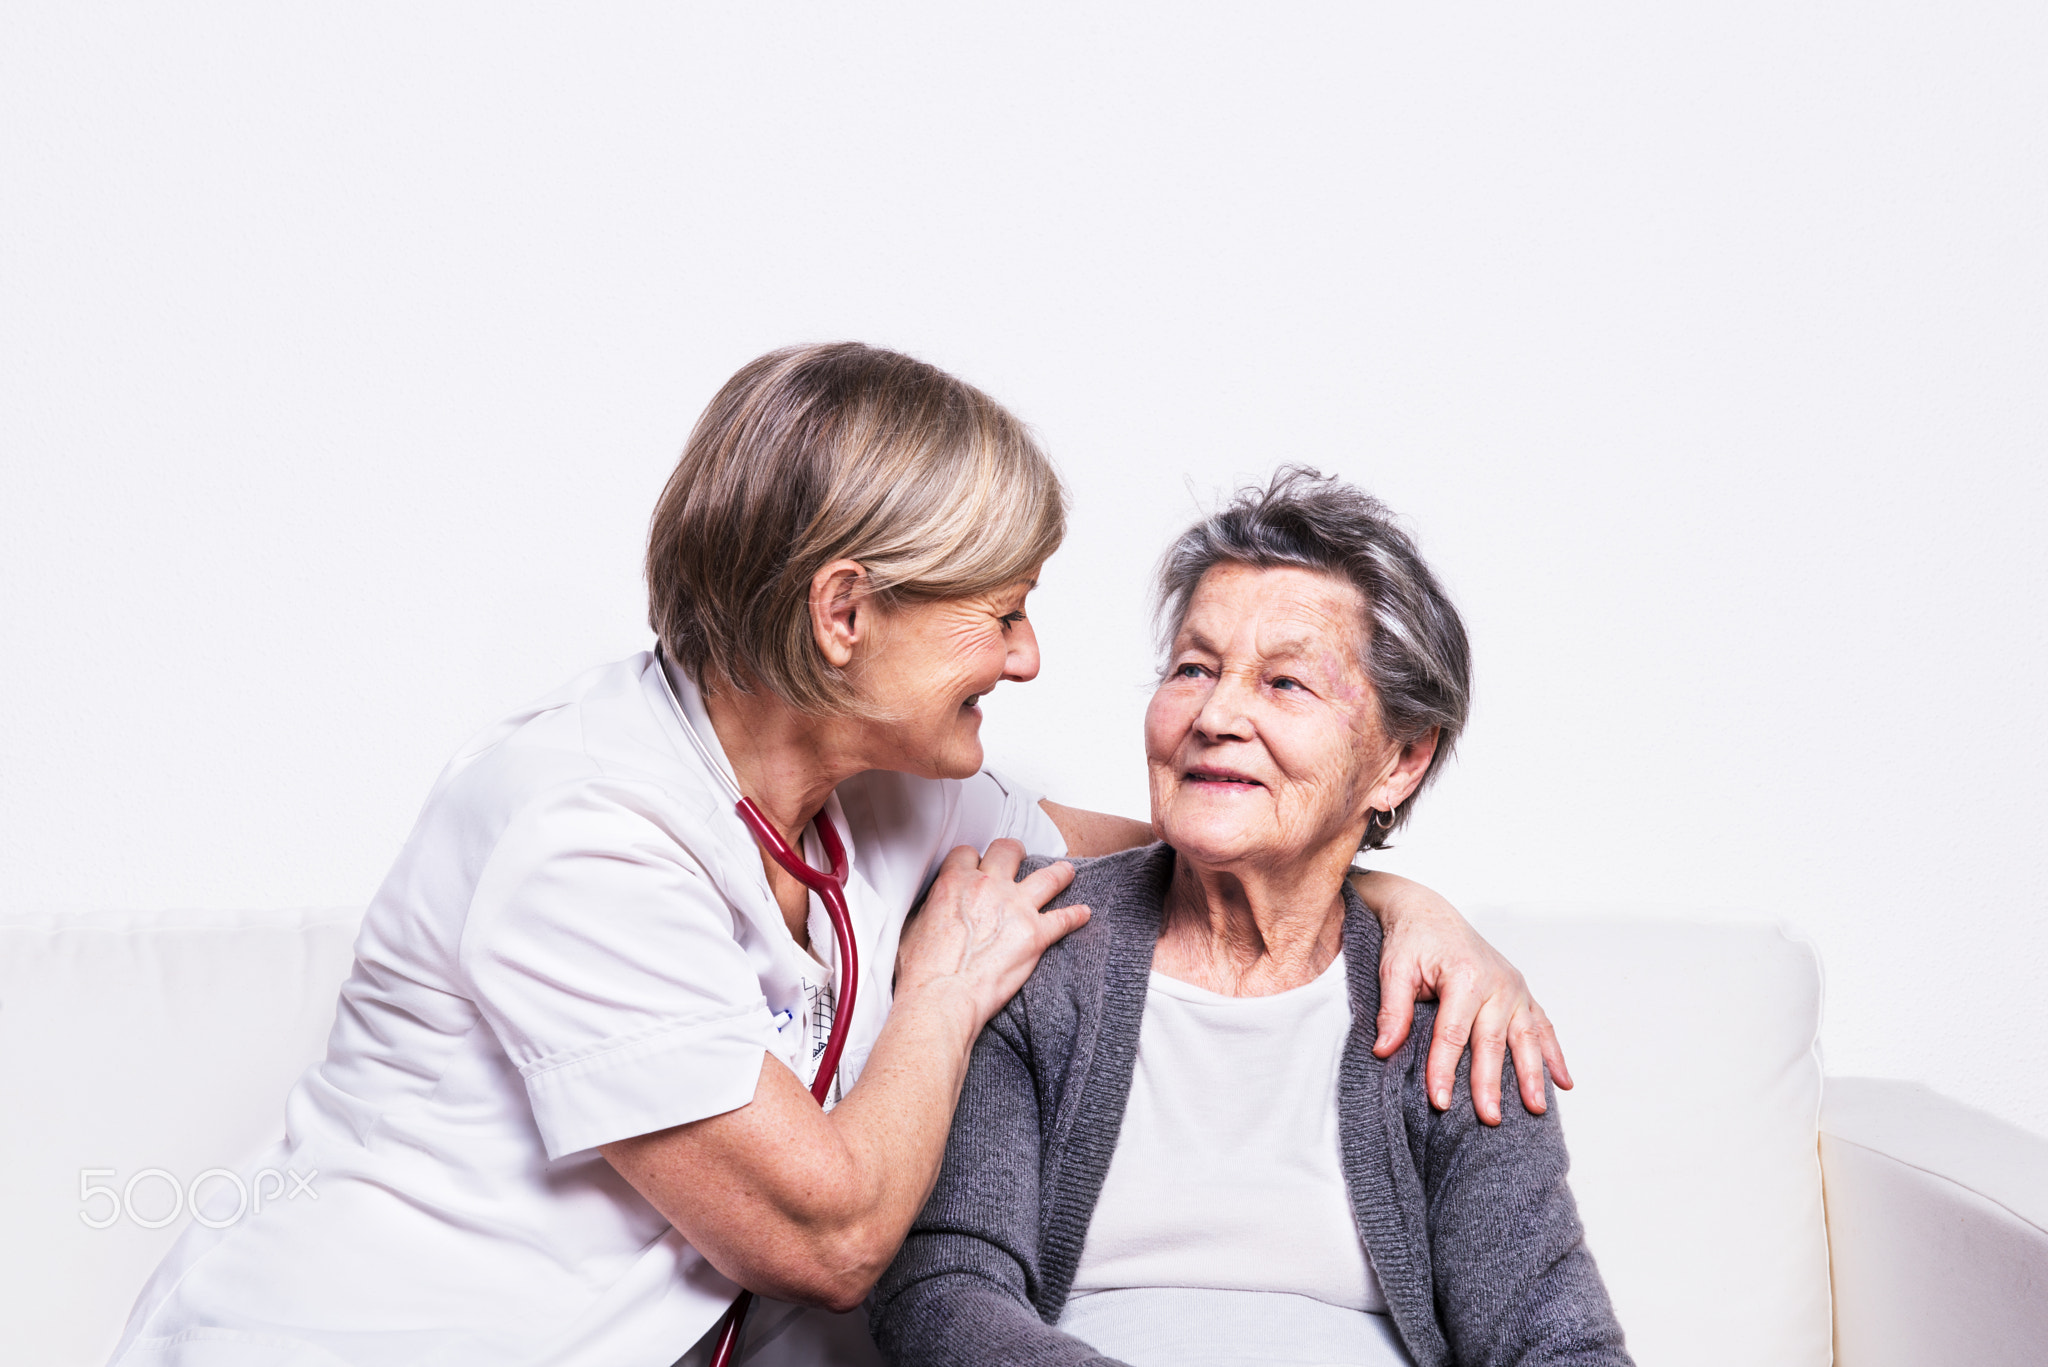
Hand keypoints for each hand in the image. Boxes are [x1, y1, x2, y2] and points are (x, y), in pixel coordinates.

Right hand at [898, 839, 1089, 1026]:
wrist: (942, 998)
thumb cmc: (921, 971)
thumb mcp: (911, 928)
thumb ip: (927, 910)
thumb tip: (930, 911)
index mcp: (954, 882)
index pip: (968, 853)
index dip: (973, 859)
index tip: (977, 865)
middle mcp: (988, 887)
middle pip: (1008, 851)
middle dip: (1014, 851)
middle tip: (1019, 855)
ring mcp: (1015, 908)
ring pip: (1047, 877)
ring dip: (1059, 873)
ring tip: (1067, 871)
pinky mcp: (1036, 934)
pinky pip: (1064, 919)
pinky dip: (1076, 916)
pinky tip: (1084, 914)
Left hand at [1350, 871, 1571, 1125]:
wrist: (1430, 912)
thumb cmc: (1411, 941)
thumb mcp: (1393, 970)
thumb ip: (1392, 1011)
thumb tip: (1383, 1050)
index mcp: (1464, 975)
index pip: (1452, 1034)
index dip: (1444, 1070)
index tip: (1439, 1103)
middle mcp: (1497, 982)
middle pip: (1493, 1041)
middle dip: (1491, 1083)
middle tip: (1490, 1119)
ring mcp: (1515, 987)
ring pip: (1526, 1037)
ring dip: (1532, 1074)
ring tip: (1535, 1109)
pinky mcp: (1521, 992)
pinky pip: (1542, 1026)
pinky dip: (1554, 1054)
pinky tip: (1564, 1083)